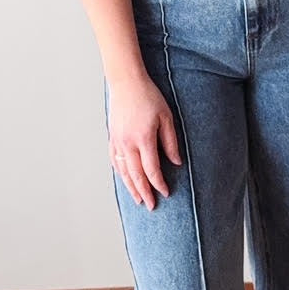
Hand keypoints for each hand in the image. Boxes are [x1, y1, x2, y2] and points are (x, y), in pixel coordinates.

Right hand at [107, 74, 181, 209]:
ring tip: (138, 200)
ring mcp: (117, 141)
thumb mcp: (166, 118)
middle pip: (136, 175)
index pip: (152, 169)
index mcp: (143, 139)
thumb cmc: (149, 97)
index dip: (159, 184)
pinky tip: (126, 180)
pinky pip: (115, 161)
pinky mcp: (112, 137)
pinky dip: (121, 173)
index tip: (166, 193)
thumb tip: (176, 163)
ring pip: (123, 171)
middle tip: (151, 206)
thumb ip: (171, 142)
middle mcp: (128, 143)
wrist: (126, 83)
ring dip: (131, 187)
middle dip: (144, 192)